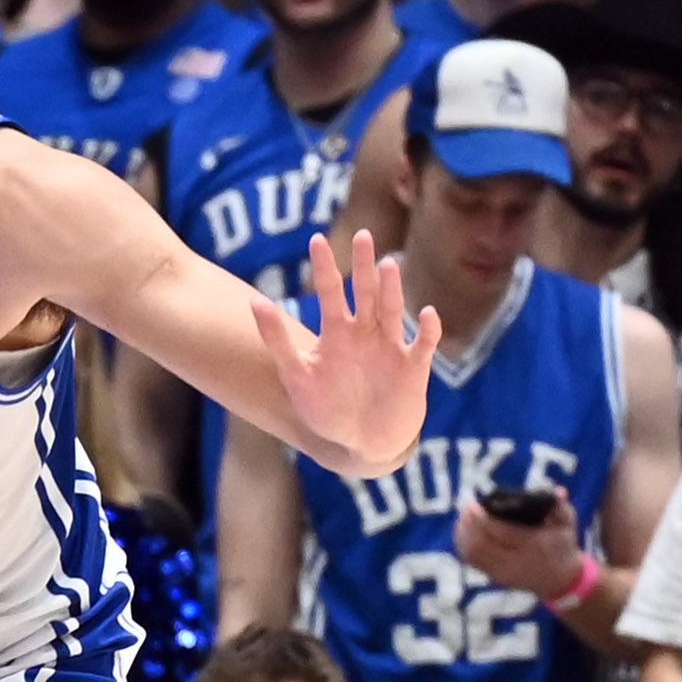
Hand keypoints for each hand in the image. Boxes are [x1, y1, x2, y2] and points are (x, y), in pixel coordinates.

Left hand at [252, 231, 439, 471]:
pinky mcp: (414, 368)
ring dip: (392, 290)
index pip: (331, 293)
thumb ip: (278, 341)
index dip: (325, 268)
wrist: (360, 445)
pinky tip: (427, 314)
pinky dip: (427, 330)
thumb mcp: (297, 376)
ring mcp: (391, 348)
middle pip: (366, 292)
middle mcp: (366, 334)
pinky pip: (422, 344)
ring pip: (393, 311)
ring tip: (389, 265)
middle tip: (363, 235)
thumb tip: (254, 302)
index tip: (317, 240)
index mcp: (337, 334)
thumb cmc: (326, 411)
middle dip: (364, 266)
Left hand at [451, 492, 580, 599]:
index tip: (476, 504)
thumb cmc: (562, 545)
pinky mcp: (494, 577)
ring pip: (473, 553)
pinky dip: (463, 545)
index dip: (484, 519)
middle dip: (470, 524)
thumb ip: (561, 507)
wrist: (560, 579)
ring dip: (464, 533)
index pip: (502, 532)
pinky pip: (472, 561)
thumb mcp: (567, 525)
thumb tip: (557, 491)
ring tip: (463, 517)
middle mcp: (516, 561)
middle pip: (482, 543)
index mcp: (534, 546)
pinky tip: (463, 532)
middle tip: (467, 507)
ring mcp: (503, 572)